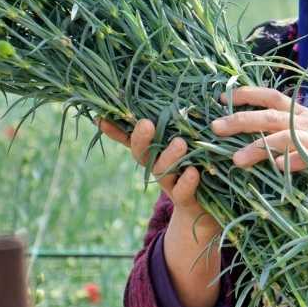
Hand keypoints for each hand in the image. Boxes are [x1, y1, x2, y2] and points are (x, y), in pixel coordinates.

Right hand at [97, 117, 219, 233]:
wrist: (207, 212)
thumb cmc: (200, 166)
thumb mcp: (194, 142)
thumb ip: (187, 123)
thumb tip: (186, 94)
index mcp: (157, 150)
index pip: (132, 138)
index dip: (115, 130)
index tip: (101, 118)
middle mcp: (158, 166)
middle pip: (142, 153)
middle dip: (141, 139)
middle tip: (146, 124)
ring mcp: (170, 183)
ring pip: (162, 170)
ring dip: (169, 156)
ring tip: (180, 143)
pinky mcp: (186, 200)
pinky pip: (182, 191)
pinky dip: (186, 182)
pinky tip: (192, 172)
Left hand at [210, 86, 307, 196]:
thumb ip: (289, 130)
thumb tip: (256, 133)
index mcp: (303, 115)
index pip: (271, 97)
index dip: (247, 94)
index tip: (220, 96)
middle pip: (270, 117)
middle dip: (241, 120)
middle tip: (214, 127)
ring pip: (286, 139)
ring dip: (260, 148)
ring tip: (236, 161)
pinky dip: (295, 163)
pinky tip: (278, 170)